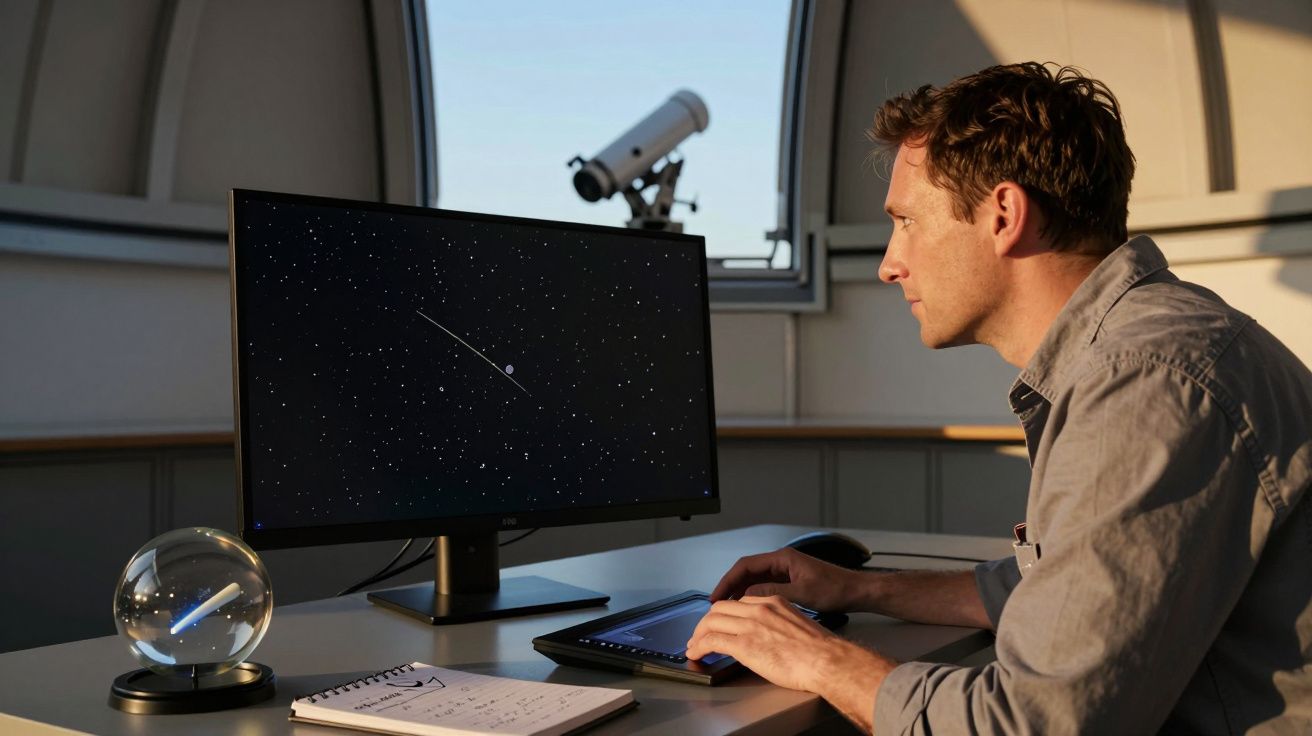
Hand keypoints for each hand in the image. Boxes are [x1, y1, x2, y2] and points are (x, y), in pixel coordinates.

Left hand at [685, 595, 845, 691]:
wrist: (826, 660)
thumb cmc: (820, 650)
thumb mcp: (797, 625)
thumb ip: (779, 624)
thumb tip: (769, 637)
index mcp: (773, 602)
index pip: (739, 601)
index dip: (725, 613)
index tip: (720, 623)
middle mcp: (759, 608)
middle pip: (720, 608)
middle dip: (706, 622)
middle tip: (701, 635)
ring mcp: (750, 625)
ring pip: (711, 621)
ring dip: (698, 634)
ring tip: (694, 646)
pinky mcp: (744, 644)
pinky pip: (712, 640)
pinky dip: (699, 646)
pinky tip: (696, 653)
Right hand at [710, 547, 865, 611]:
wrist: (856, 591)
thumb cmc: (835, 589)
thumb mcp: (802, 593)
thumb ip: (773, 593)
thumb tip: (746, 596)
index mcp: (782, 558)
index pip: (746, 566)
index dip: (728, 580)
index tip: (716, 596)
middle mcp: (781, 562)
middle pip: (747, 572)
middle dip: (730, 587)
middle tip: (715, 604)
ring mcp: (785, 571)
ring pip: (754, 580)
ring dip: (740, 593)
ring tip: (726, 609)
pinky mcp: (790, 581)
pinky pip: (764, 587)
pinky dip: (753, 597)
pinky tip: (746, 609)